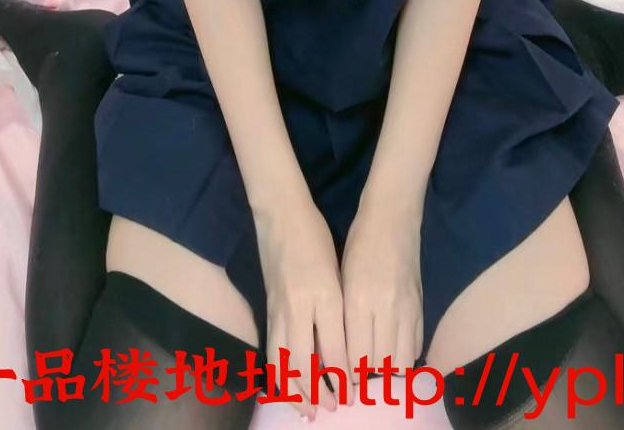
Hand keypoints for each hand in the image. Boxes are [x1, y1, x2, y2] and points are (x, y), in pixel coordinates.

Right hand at [255, 196, 350, 419]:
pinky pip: (273, 351)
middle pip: (305, 363)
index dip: (345, 376)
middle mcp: (299, 307)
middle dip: (320, 392)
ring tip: (309, 411)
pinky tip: (288, 387)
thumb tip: (351, 348)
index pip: (335, 349)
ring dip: (296, 391)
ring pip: (284, 362)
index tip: (356, 391)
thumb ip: (342, 308)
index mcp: (324, 295)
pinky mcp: (268, 309)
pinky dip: (281, 374)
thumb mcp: (338, 270)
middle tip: (335, 407)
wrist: (280, 213)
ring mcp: (279, 309)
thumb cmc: (316, 237)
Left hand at [340, 199, 422, 393]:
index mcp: (358, 303)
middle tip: (357, 378)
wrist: (392, 217)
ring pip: (401, 362)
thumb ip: (343, 316)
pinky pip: (416, 346)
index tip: (342, 380)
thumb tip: (338, 352)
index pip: (355, 357)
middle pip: (379, 365)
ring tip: (375, 368)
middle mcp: (385, 310)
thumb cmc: (358, 244)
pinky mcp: (421, 306)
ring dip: (387, 370)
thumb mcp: (342, 278)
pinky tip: (393, 351)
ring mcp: (407, 309)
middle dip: (367, 377)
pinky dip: (404, 355)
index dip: (348, 375)